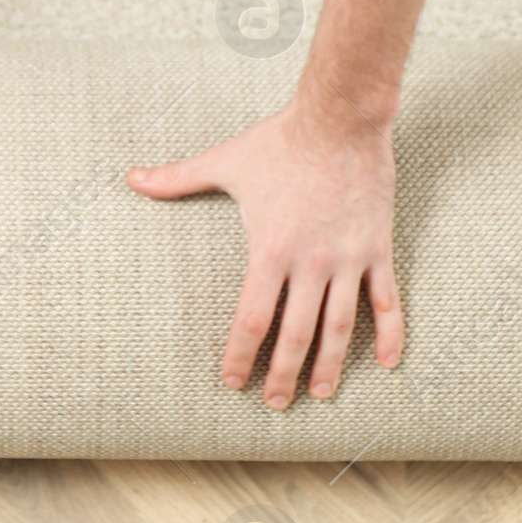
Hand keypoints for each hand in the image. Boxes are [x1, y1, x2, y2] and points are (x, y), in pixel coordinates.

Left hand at [128, 95, 402, 405]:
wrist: (341, 119)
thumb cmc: (280, 142)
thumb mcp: (225, 161)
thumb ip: (178, 177)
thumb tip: (132, 177)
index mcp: (270, 249)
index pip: (252, 319)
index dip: (241, 355)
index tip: (233, 381)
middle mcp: (310, 263)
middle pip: (295, 334)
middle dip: (283, 374)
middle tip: (275, 403)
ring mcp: (348, 258)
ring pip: (340, 327)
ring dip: (331, 365)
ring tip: (321, 393)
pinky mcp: (378, 249)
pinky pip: (386, 301)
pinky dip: (389, 334)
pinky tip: (388, 364)